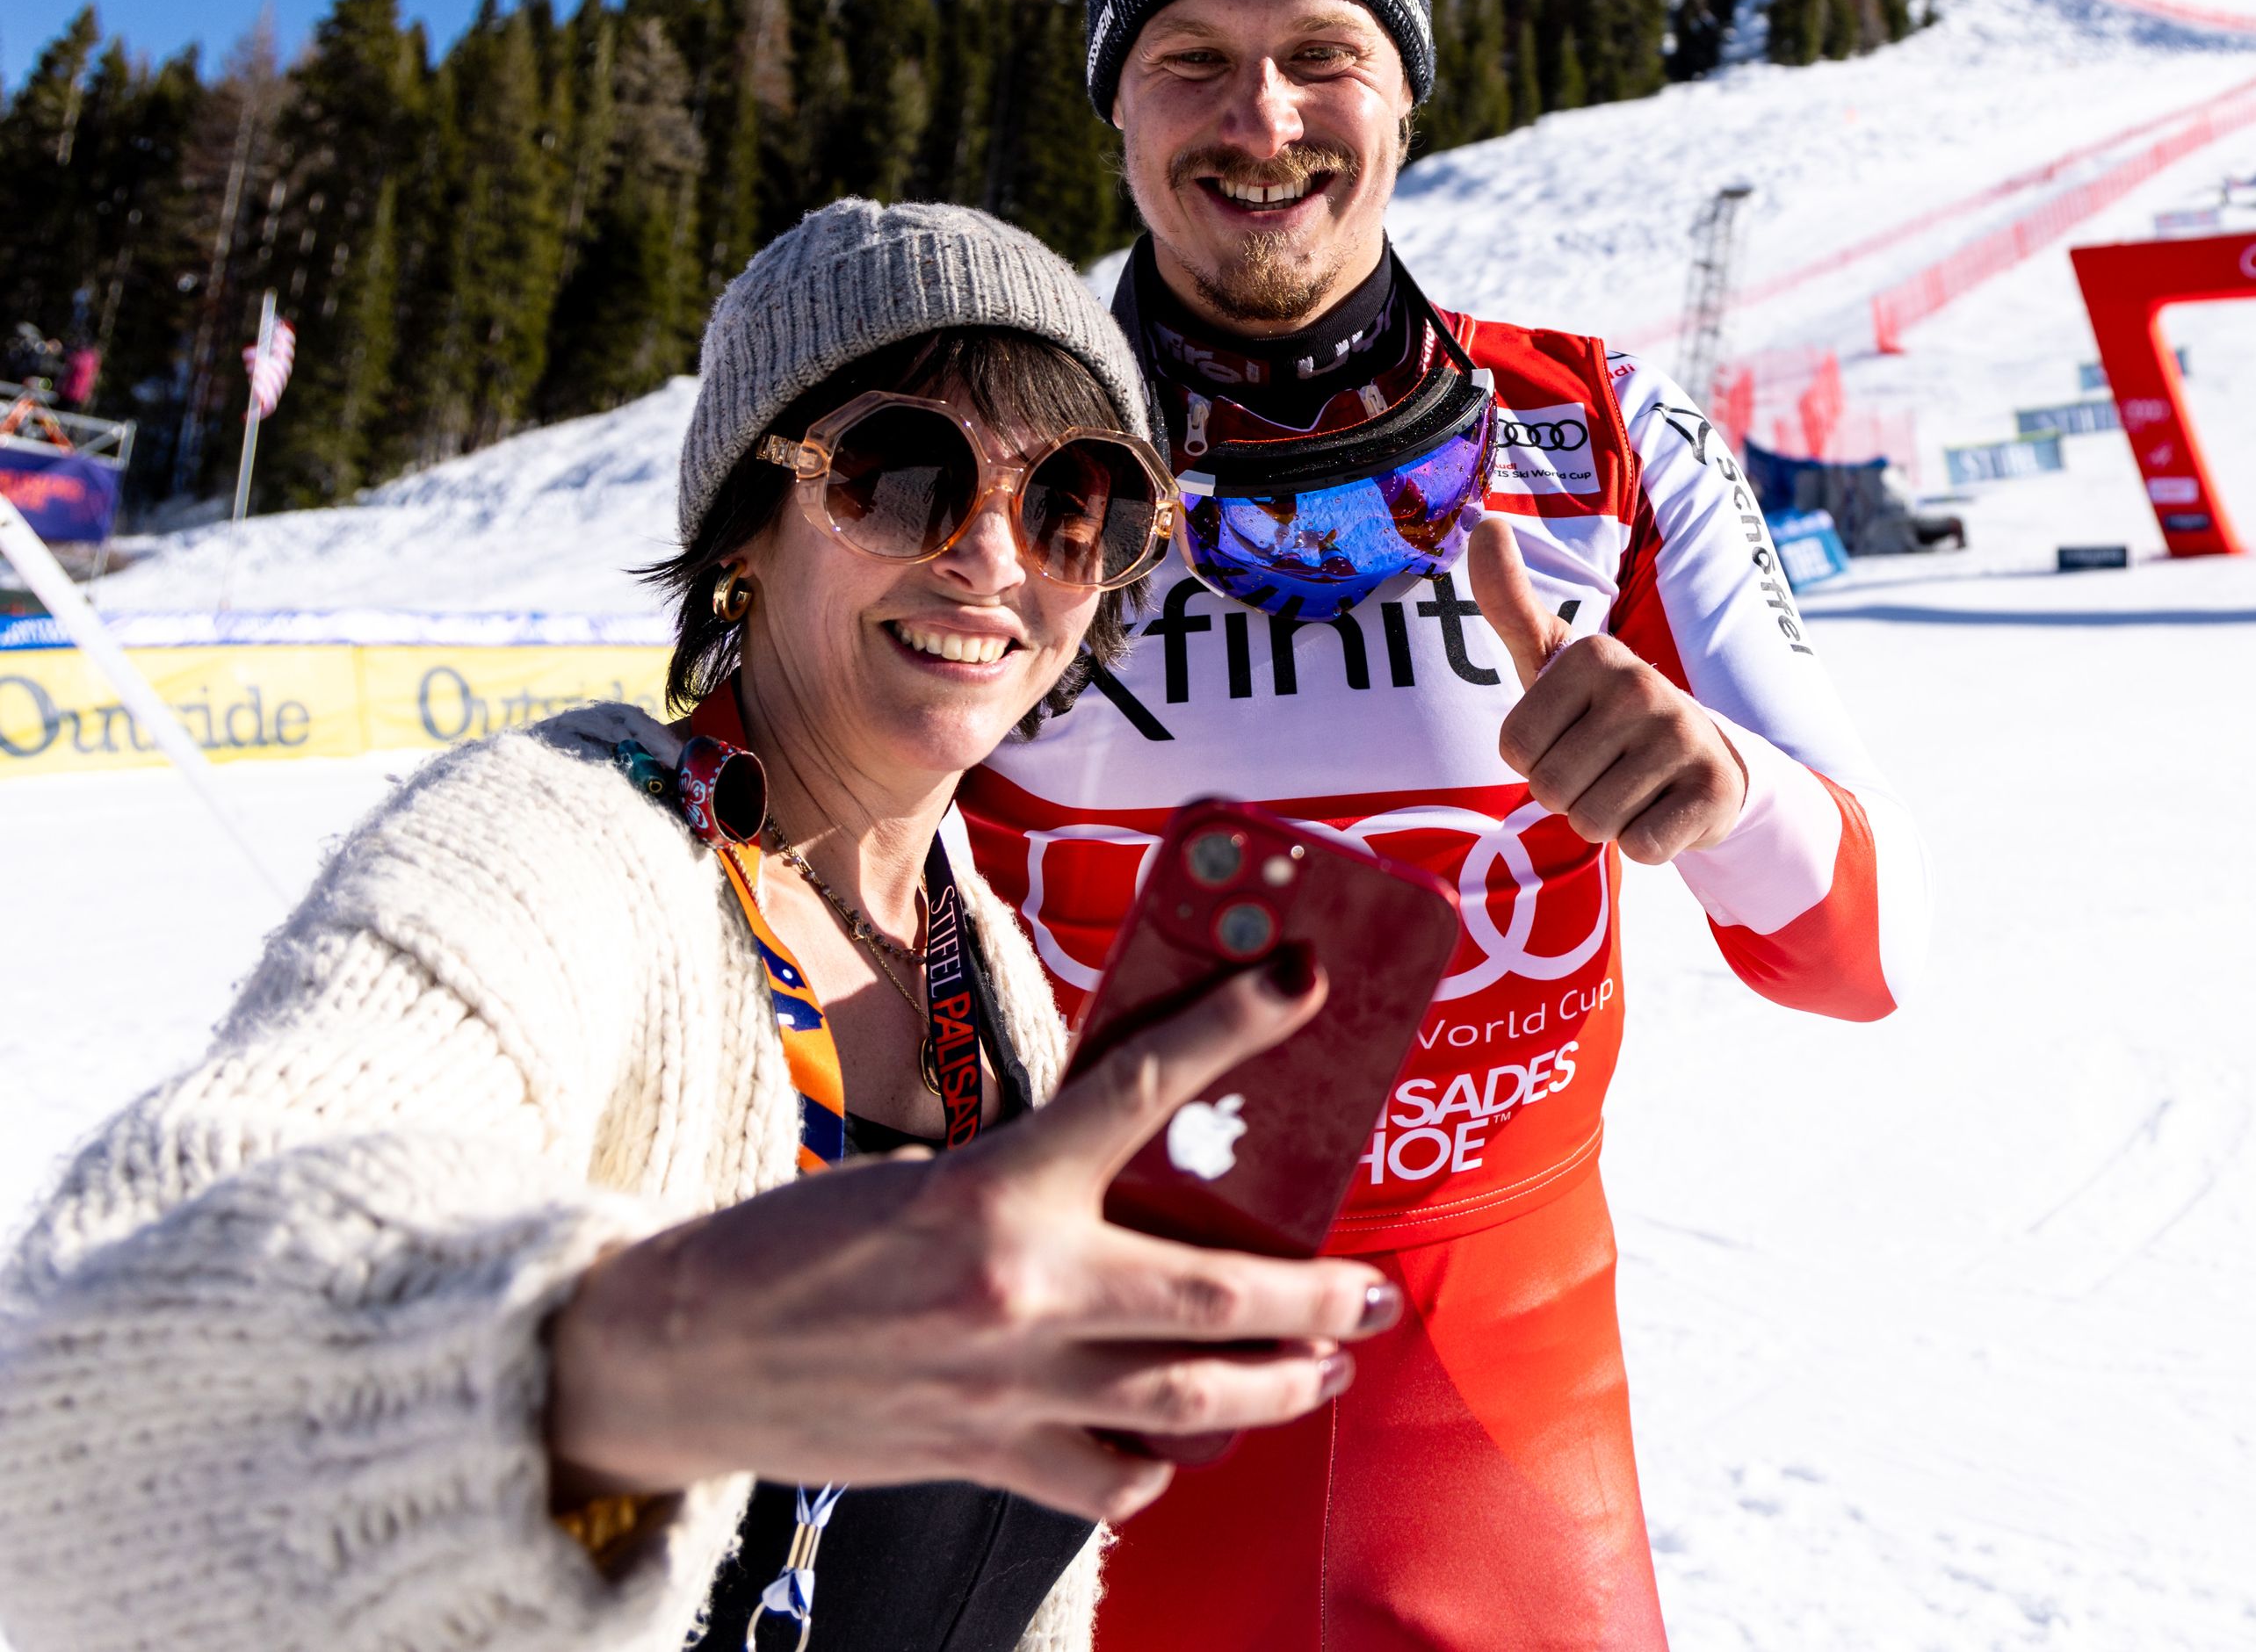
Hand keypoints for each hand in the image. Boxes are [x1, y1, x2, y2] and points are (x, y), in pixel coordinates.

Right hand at [546, 960, 1398, 1523]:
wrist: (676, 1354)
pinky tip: (1181, 1448)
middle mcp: (1017, 1291)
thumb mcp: (924, 1174)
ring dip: (1274, 1387)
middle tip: (1374, 1291)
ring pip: (1188, 1402)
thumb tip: (1143, 1168)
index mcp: (996, 1186)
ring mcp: (1006, 1387)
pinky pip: (1107, 1478)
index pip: (1142, 1088)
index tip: (1306, 983)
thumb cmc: (797, 1246)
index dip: (1236, 1029)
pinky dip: (1157, 1465)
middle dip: (1319, 1297)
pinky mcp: (981, 1454)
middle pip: (1217, 1296)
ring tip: (1320, 1369)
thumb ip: (1033, 1178)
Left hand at [1470, 518, 1745, 863]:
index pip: (1514, 749)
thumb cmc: (1606, 713)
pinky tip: (1664, 809)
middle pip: (1550, 790)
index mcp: (1594, 655)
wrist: (1705, 759)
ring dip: (1605, 820)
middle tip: (1605, 770)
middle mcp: (1642, 686)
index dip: (1535, 762)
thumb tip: (1485, 523)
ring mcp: (1682, 737)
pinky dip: (1645, 843)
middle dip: (1568, 797)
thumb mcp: (1555, 660)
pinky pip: (1639, 847)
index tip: (1572, 739)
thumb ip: (1510, 602)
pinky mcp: (1713, 790)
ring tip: (1633, 788)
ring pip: (1592, 822)